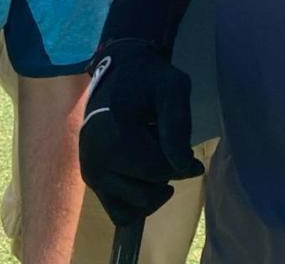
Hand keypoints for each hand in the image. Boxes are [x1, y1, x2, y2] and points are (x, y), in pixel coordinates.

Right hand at [79, 0, 203, 226]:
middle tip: (168, 149)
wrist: (119, 71)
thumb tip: (184, 168)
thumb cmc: (150, 78)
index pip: (155, 170)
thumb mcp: (173, 88)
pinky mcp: (90, 178)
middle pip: (145, 191)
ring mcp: (90, 171)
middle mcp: (95, 157)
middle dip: (166, 176)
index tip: (194, 158)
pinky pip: (119, 212)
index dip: (183, 167)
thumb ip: (178, 126)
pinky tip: (147, 177)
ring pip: (133, 207)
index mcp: (113, 133)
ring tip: (154, 159)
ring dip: (152, 190)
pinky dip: (137, 203)